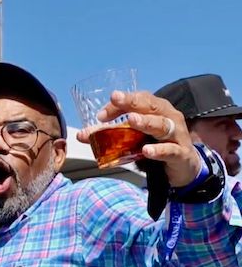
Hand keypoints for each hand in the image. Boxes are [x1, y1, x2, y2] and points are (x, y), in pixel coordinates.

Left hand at [76, 90, 201, 187]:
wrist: (183, 168)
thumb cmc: (156, 147)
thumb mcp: (133, 139)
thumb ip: (109, 136)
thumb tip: (81, 135)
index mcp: (156, 110)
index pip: (139, 99)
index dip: (121, 103)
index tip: (100, 114)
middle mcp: (168, 117)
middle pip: (151, 106)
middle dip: (132, 102)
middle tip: (115, 98)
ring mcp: (176, 134)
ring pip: (161, 125)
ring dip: (145, 122)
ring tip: (130, 121)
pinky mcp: (180, 153)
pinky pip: (170, 150)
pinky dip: (158, 150)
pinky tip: (147, 151)